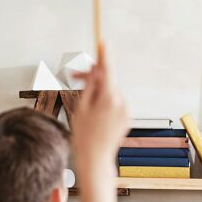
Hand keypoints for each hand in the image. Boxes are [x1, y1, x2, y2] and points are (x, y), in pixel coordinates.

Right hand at [71, 45, 128, 163]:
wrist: (95, 158)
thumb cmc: (84, 134)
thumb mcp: (81, 107)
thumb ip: (90, 86)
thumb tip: (96, 70)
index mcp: (109, 98)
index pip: (107, 71)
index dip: (105, 56)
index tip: (105, 42)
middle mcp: (122, 103)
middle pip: (107, 81)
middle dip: (92, 77)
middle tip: (73, 76)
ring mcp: (126, 111)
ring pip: (111, 93)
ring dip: (98, 92)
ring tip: (83, 104)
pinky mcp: (128, 118)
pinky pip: (115, 104)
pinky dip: (105, 103)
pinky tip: (95, 115)